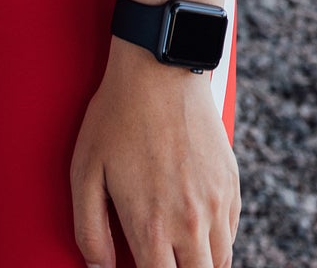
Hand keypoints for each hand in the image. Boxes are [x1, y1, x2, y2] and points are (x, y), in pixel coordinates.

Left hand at [71, 39, 238, 267]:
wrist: (159, 67)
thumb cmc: (116, 116)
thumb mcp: (85, 171)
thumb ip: (89, 230)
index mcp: (151, 228)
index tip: (142, 267)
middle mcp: (190, 224)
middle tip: (162, 260)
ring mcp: (216, 204)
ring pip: (220, 264)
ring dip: (199, 265)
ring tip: (178, 254)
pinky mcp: (231, 184)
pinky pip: (231, 233)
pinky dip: (216, 242)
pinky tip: (195, 230)